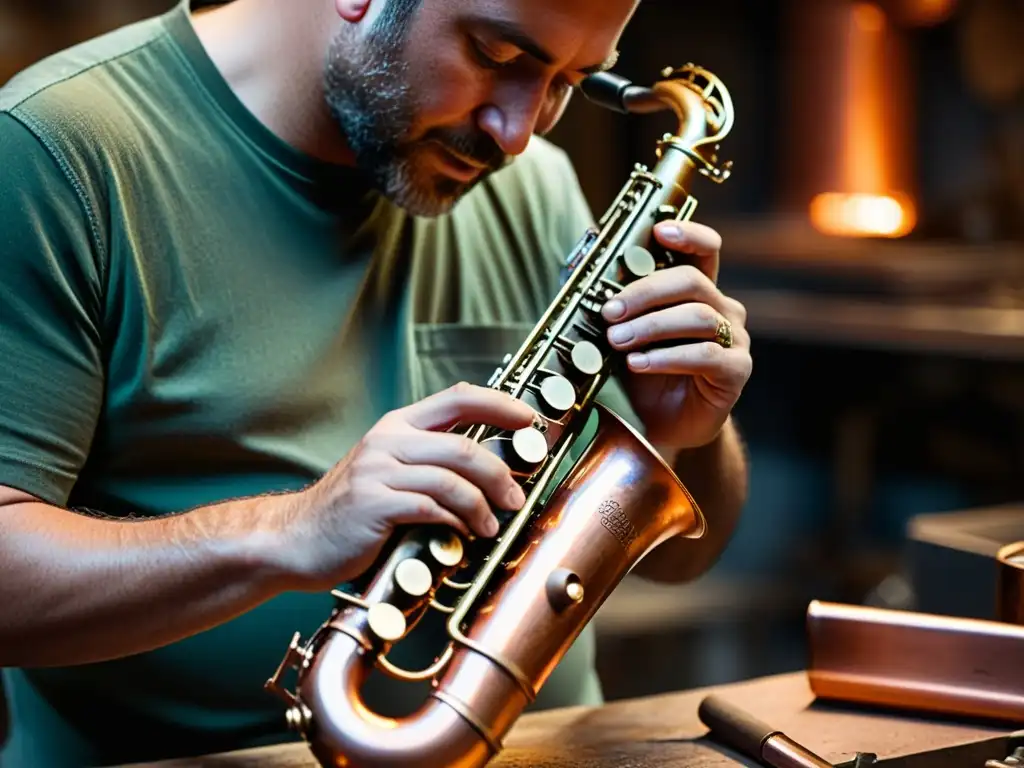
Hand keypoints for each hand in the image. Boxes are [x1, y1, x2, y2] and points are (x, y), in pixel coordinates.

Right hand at [275, 383, 535, 590]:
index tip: (527, 418)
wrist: (295, 537)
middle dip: (499, 474)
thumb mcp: (385, 469)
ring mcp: (377, 471)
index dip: (498, 404)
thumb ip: (427, 461)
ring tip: (490, 526)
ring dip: (481, 507)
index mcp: (396, 427)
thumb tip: (486, 470)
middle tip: (515, 497)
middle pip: (462, 446)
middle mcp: (387, 442)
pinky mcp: (373, 504)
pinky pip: (429, 508)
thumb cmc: (348, 510)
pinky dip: (453, 523)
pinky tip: (459, 535)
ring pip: (450, 480)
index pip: (457, 398)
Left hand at [601, 220, 751, 452]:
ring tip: (617, 340)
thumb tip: (579, 271)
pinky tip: (639, 363)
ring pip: (697, 317)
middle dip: (646, 292)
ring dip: (650, 326)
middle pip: (692, 282)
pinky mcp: (735, 370)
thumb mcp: (625, 335)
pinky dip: (667, 356)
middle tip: (610, 311)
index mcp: (699, 292)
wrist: (664, 426)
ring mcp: (734, 339)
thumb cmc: (646, 376)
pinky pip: (705, 355)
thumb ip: (615, 306)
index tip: (659, 230)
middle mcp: (723, 310)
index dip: (688, 235)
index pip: (705, 250)